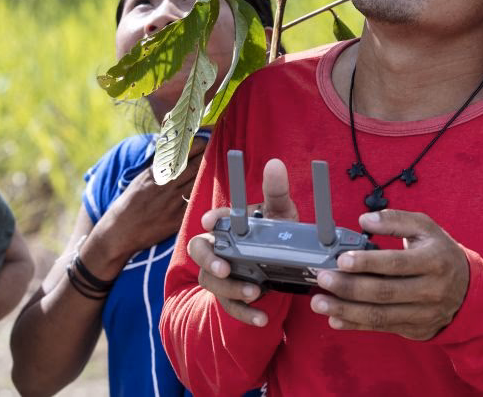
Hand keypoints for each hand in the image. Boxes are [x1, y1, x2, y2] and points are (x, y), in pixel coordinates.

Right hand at [92, 139, 207, 261]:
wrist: (120, 230)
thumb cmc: (130, 203)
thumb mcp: (142, 179)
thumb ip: (158, 167)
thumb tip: (171, 151)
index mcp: (156, 173)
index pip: (182, 154)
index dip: (197, 146)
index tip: (206, 140)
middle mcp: (165, 185)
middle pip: (194, 167)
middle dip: (207, 157)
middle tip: (217, 150)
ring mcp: (172, 202)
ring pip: (197, 183)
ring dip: (208, 175)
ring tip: (217, 167)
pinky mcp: (176, 219)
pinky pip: (194, 205)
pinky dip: (203, 196)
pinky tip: (210, 191)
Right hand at [187, 158, 297, 325]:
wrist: (284, 267)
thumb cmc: (278, 233)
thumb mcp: (281, 215)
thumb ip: (277, 193)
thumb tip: (275, 164)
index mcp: (229, 224)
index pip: (214, 219)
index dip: (211, 219)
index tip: (210, 221)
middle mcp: (219, 247)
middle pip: (199, 250)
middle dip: (208, 260)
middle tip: (223, 268)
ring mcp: (221, 273)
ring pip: (211, 281)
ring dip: (231, 288)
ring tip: (255, 292)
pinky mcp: (229, 295)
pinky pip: (229, 306)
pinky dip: (245, 313)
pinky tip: (262, 317)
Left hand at [309, 209, 469, 340]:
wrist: (467, 290)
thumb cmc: (439, 253)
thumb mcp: (426, 228)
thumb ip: (396, 220)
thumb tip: (364, 220)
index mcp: (434, 261)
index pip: (396, 264)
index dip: (367, 263)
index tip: (342, 259)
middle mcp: (430, 290)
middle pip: (384, 292)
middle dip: (350, 287)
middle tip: (324, 279)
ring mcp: (423, 313)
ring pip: (380, 315)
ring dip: (346, 310)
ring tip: (319, 302)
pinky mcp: (414, 329)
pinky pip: (381, 328)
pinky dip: (355, 325)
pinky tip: (334, 319)